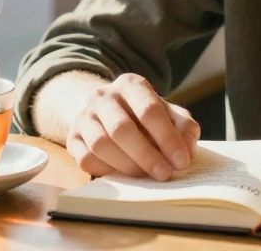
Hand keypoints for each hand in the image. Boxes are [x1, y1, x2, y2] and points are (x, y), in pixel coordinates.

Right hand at [66, 73, 200, 180]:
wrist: (104, 109)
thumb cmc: (142, 114)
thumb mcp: (166, 111)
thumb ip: (182, 126)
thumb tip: (187, 150)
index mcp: (131, 84)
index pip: (150, 110)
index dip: (167, 138)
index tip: (181, 161)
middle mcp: (103, 96)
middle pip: (122, 129)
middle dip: (146, 155)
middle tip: (165, 174)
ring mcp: (84, 116)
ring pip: (101, 144)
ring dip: (127, 166)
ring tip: (146, 176)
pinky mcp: (72, 137)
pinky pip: (86, 158)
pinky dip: (106, 170)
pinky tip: (123, 175)